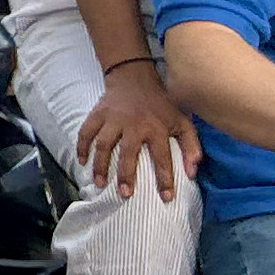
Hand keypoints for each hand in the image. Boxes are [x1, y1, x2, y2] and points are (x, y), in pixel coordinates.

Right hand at [78, 66, 198, 201]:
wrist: (134, 76)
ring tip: (100, 184)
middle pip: (128, 152)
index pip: (162, 157)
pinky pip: (86, 131)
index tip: (166, 198)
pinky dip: (82, 146)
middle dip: (126, 175)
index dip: (165, 179)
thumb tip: (193, 172)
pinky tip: (81, 162)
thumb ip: (191, 146)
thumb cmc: (161, 104)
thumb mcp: (183, 121)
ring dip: (100, 165)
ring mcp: (113, 118)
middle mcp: (134, 124)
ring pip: (103, 144)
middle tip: (125, 194)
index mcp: (157, 127)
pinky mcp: (98, 113)